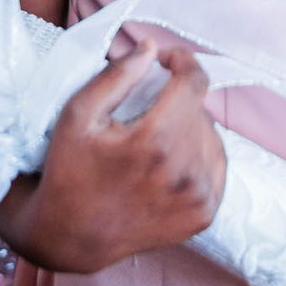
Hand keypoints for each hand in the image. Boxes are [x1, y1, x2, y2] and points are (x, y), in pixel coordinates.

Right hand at [5, 44, 222, 274]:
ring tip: (155, 137)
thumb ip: (117, 75)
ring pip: (210, 135)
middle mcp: (183, 172)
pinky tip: (170, 160)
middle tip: (146, 109)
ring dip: (188, 126)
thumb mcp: (78, 114)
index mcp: (154, 143)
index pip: (194, 83)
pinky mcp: (203, 215)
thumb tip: (151, 48)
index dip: (182, 61)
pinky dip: (198, 155)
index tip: (166, 59)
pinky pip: (216, 165)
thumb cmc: (69, 170)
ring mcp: (197, 198)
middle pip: (199, 109)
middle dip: (177, 98)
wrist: (71, 237)